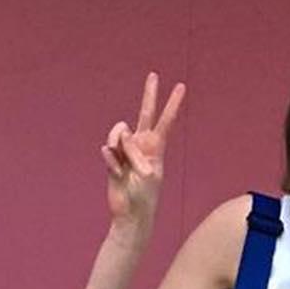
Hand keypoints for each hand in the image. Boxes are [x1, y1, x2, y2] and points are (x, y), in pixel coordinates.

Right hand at [102, 71, 183, 231]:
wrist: (131, 214)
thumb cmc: (144, 196)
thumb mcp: (145, 172)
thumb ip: (134, 151)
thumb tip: (121, 136)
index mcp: (156, 148)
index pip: (166, 121)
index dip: (172, 104)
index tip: (181, 87)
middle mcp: (142, 144)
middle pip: (145, 113)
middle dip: (150, 94)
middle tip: (154, 75)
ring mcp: (126, 150)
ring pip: (118, 132)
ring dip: (118, 145)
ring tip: (122, 164)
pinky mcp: (112, 158)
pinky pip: (108, 150)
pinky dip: (111, 161)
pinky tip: (116, 172)